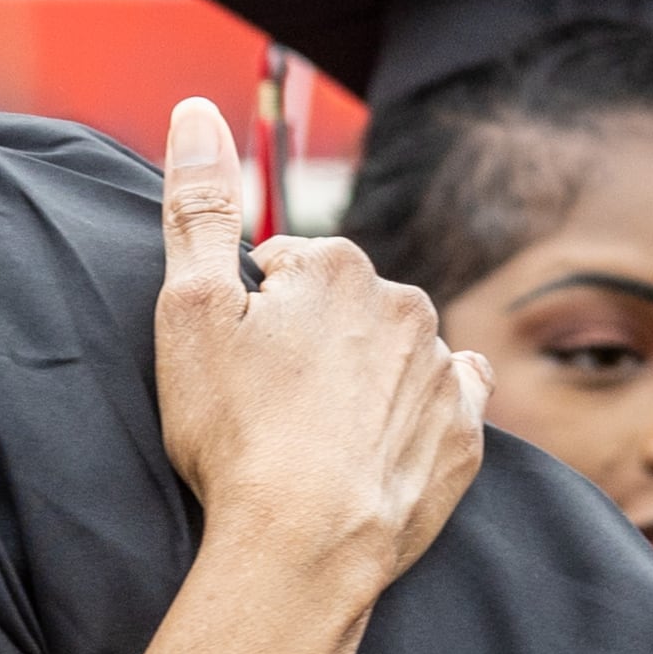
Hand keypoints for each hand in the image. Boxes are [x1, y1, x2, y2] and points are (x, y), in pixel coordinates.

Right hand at [155, 98, 488, 595]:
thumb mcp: (189, 309)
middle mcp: (404, 303)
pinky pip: (443, 406)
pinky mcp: (464, 437)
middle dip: (306, 344)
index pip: (280, 268)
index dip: (246, 317)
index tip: (231, 366)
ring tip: (309, 440)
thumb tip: (195, 109)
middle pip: (339, 309)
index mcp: (336, 265)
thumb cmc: (236, 429)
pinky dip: (413, 418)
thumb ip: (197, 204)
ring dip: (357, 382)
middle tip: (262, 408)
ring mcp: (440, 372)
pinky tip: (372, 449)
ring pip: (391, 355)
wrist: (304, 544)